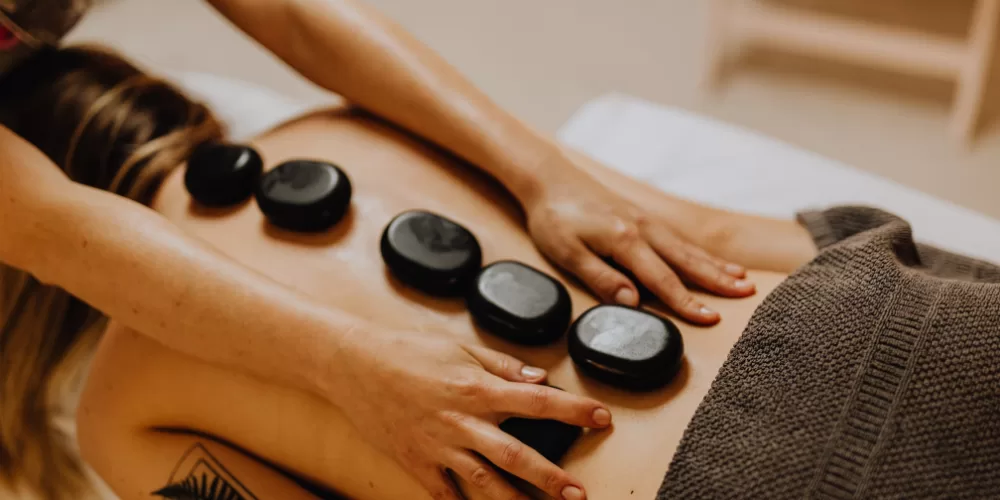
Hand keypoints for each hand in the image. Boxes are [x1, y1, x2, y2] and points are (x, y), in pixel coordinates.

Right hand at [329, 326, 609, 499]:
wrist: (353, 366)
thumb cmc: (406, 351)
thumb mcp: (459, 346)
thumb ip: (502, 365)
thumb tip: (539, 377)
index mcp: (477, 388)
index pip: (537, 401)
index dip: (574, 410)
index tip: (602, 417)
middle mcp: (463, 422)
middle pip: (516, 456)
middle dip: (551, 477)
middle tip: (579, 492)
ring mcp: (440, 447)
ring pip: (485, 483)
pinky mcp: (418, 464)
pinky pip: (445, 493)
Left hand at [523, 157, 754, 324]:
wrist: (551, 179)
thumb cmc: (554, 218)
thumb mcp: (567, 252)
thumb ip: (601, 277)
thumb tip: (633, 303)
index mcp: (624, 240)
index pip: (662, 279)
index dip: (686, 302)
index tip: (710, 318)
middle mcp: (643, 229)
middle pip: (686, 261)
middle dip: (718, 280)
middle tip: (748, 295)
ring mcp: (646, 221)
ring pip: (687, 248)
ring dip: (716, 265)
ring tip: (743, 280)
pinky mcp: (643, 217)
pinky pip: (678, 238)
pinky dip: (700, 252)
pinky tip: (712, 260)